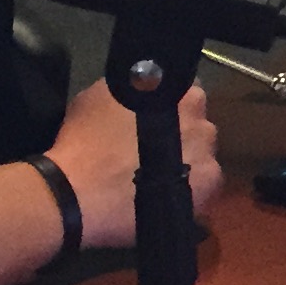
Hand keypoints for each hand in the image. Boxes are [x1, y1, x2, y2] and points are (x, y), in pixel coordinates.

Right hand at [43, 79, 219, 248]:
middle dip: (181, 133)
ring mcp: (208, 152)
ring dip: (188, 160)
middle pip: (197, 123)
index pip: (185, 91)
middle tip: (155, 150)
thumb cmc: (84, 140)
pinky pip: (205, 184)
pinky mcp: (208, 185)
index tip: (156, 120)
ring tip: (159, 177)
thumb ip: (134, 89)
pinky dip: (191, 189)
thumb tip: (143, 91)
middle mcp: (200, 117)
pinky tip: (167, 195)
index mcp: (178, 90)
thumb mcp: (100, 95)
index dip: (170, 107)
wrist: (76, 193)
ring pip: (203, 153)